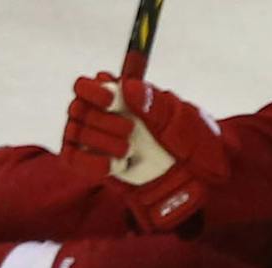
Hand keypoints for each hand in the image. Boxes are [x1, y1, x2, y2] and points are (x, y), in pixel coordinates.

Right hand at [61, 72, 226, 229]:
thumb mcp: (181, 120)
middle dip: (101, 121)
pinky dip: (91, 163)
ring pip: (75, 133)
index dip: (92, 91)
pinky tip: (116, 165)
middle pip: (78, 109)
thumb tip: (128, 88)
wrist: (197, 178)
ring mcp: (94, 140)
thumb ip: (155, 105)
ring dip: (101, 141)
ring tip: (128, 150)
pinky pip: (73, 160)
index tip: (111, 101)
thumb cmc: (190, 141)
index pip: (84, 86)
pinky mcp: (92, 163)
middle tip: (129, 132)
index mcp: (119, 96)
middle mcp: (100, 114)